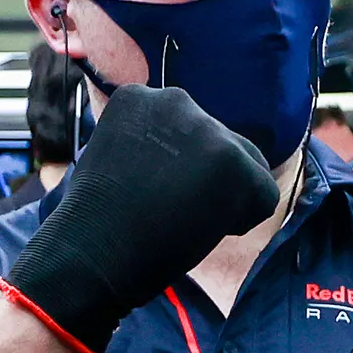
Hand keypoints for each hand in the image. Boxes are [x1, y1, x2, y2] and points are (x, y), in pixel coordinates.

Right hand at [0, 85, 278, 352]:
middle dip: (203, 183)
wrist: (88, 255)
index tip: (140, 194)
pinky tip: (197, 229)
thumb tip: (195, 163)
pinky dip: (240, 222)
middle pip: (221, 145)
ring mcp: (207, 128)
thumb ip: (156, 149)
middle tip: (162, 213)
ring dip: (222, 200)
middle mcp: (175, 100)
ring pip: (246, 168)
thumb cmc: (96, 225)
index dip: (173, 176)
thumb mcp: (117, 162)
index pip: (187, 134)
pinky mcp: (232, 161)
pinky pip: (264, 195)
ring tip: (178, 221)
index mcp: (140, 97)